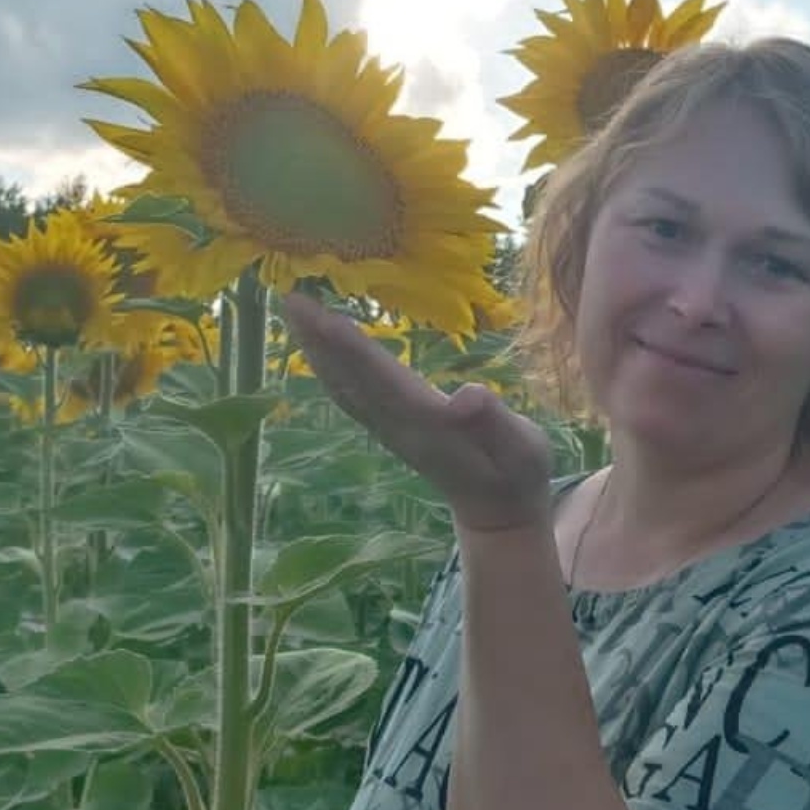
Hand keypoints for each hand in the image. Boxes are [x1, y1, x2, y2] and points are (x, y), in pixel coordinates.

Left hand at [277, 289, 553, 535]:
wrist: (498, 511)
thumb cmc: (517, 473)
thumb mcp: (520, 450)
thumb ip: (494, 422)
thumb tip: (467, 397)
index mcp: (428, 424)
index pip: (383, 381)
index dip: (354, 350)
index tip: (324, 318)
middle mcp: (398, 425)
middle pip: (352, 379)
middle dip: (321, 340)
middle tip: (289, 297)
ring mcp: (389, 428)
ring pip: (344, 385)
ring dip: (316, 349)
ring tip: (294, 311)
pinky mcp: (389, 427)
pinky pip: (350, 392)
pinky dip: (330, 364)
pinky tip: (318, 345)